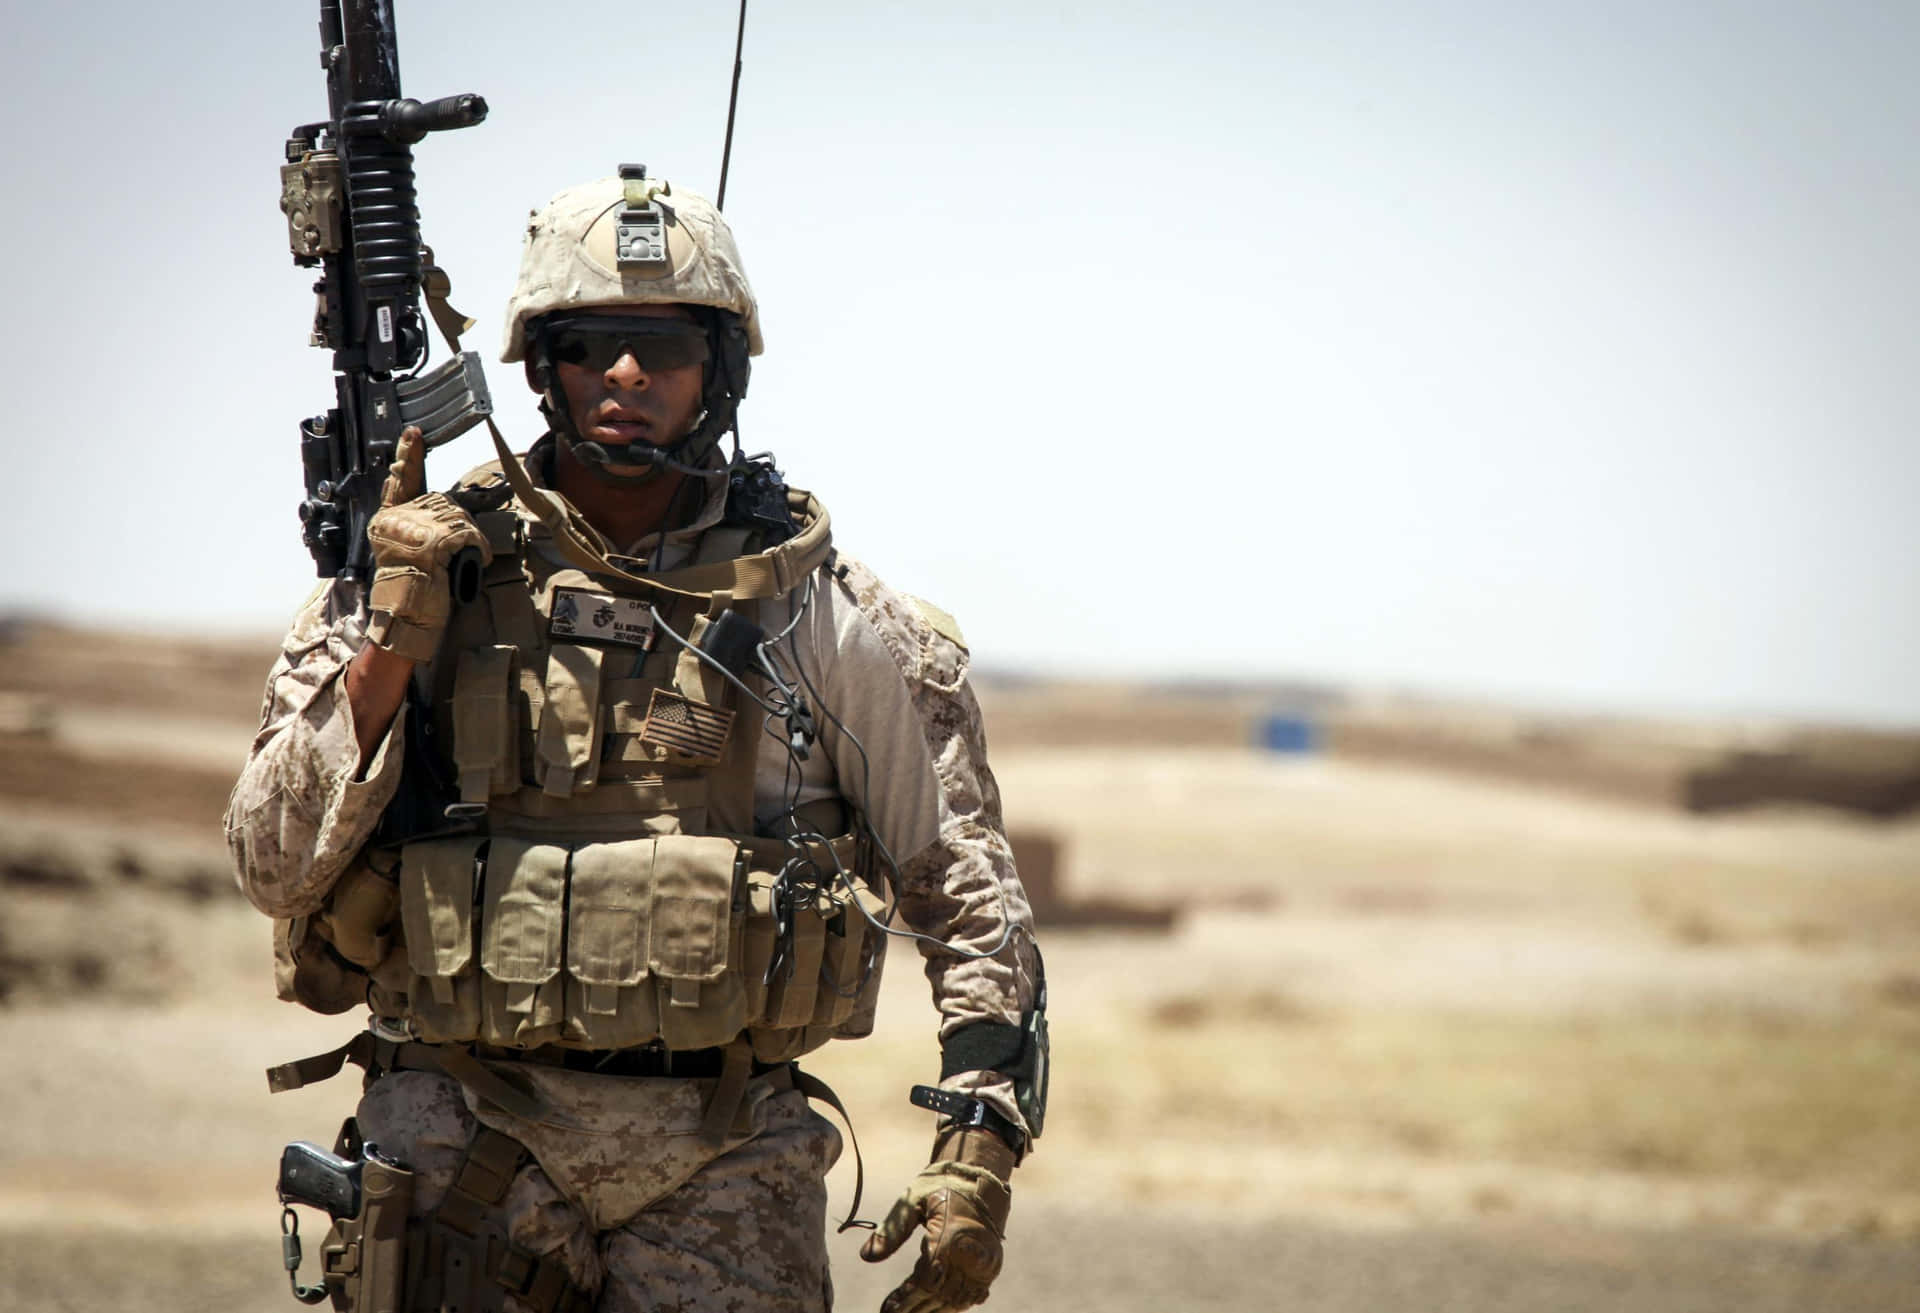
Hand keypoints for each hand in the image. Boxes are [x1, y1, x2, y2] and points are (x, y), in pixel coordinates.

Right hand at [363, 426, 491, 662]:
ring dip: (472, 538)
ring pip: (458, 517)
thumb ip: (421, 529)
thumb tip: (449, 514)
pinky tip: (476, 562)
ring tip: (466, 561)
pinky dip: (479, 548)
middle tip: (464, 550)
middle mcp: (393, 521)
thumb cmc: (413, 595)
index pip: (400, 483)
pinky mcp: (429, 542)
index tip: (413, 433)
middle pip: (443, 502)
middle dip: (462, 525)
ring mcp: (409, 530)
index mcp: (386, 521)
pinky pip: (467, 534)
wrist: (404, 623)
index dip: (409, 456)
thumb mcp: (412, 554)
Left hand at [860, 1128, 1014, 1312]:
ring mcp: (985, 1263)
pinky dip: (954, 1305)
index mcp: (950, 1238)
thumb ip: (891, 1231)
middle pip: (940, 1296)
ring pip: (958, 1301)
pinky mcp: (991, 1266)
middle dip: (915, 1309)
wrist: (980, 1178)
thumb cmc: (941, 1186)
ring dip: (934, 1311)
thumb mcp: (912, 1201)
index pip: (925, 1281)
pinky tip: (935, 1309)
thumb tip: (866, 1257)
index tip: (887, 1310)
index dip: (905, 1300)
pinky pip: (972, 1295)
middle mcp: (972, 1255)